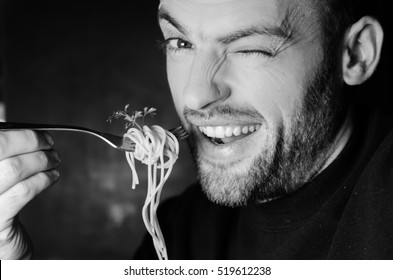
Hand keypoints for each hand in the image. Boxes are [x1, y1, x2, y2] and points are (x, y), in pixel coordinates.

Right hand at [0, 130, 59, 258]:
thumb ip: (4, 152)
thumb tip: (16, 126)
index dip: (16, 133)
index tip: (38, 135)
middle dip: (30, 141)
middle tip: (49, 144)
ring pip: (12, 168)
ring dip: (41, 160)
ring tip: (54, 160)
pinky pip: (22, 191)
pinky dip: (42, 180)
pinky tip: (52, 177)